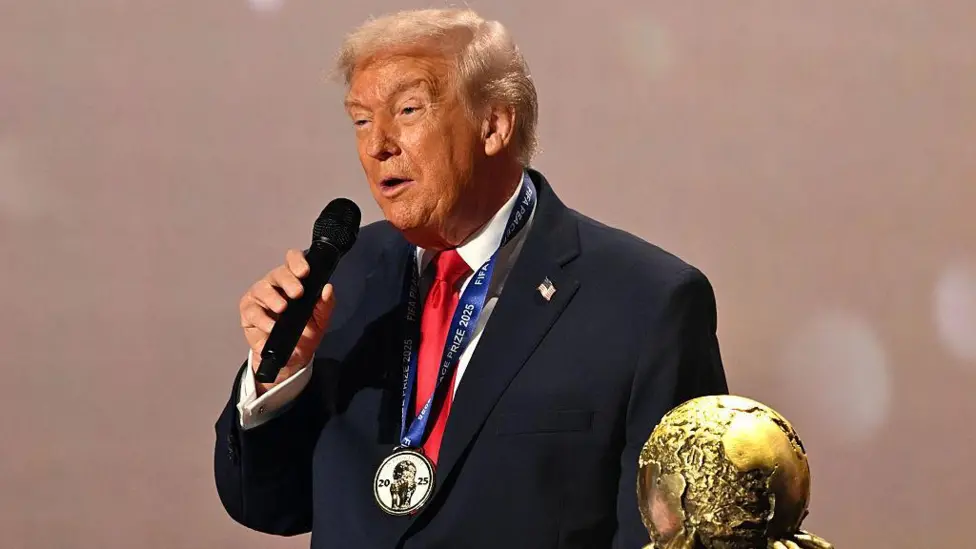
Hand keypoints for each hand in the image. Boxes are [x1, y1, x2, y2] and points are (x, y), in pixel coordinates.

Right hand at [239, 249, 335, 394]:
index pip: (293, 260)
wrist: (293, 357)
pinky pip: (252, 311)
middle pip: (278, 273)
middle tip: (298, 293)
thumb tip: (327, 289)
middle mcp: (276, 285)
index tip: (304, 271)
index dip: (297, 261)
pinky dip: (262, 319)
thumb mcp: (320, 320)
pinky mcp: (249, 311)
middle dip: (288, 281)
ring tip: (282, 309)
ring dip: (273, 298)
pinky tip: (271, 326)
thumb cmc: (305, 332)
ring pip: (262, 288)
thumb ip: (326, 304)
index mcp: (294, 280)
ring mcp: (260, 297)